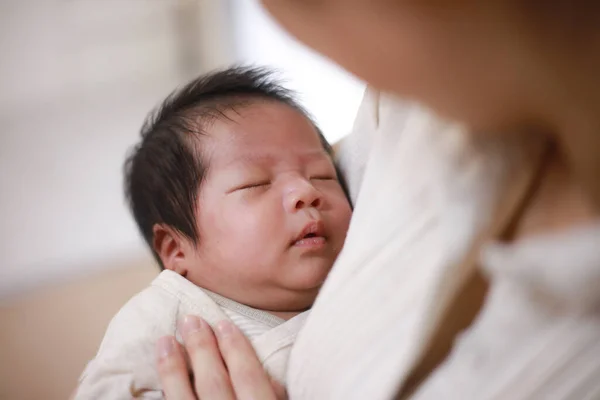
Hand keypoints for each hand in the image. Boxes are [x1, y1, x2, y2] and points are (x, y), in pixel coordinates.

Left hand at [156, 315, 285, 399]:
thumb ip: (277, 397)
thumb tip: (271, 375)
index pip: (248, 377)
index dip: (236, 349)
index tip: (224, 324)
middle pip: (213, 383)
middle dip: (201, 349)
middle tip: (191, 320)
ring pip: (184, 399)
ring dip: (173, 369)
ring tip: (165, 340)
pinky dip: (163, 391)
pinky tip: (155, 378)